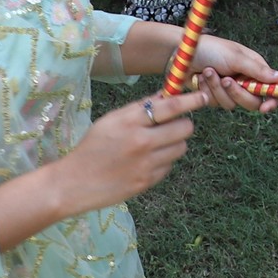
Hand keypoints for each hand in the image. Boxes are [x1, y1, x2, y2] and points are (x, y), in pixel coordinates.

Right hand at [52, 88, 211, 216]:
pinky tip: (145, 162)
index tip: (203, 96)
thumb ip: (140, 108)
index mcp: (130, 121)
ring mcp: (146, 165)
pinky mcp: (147, 182)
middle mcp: (141, 142)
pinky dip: (163, 162)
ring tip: (156, 144)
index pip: (171, 106)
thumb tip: (168, 94)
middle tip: (172, 125)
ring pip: (180, 148)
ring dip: (174, 143)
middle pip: (184, 128)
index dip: (192, 100)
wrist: (73, 183)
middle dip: (183, 124)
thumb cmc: (93, 147)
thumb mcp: (112, 120)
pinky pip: (169, 166)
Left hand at [182, 35, 277, 112]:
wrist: (181, 53)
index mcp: (254, 69)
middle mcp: (244, 81)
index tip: (266, 107)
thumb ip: (257, 71)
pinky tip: (200, 77)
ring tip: (208, 71)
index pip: (271, 89)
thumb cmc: (211, 49)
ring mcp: (229, 90)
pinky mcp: (214, 96)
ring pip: (231, 104)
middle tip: (226, 81)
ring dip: (217, 89)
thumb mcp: (236, 57)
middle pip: (251, 102)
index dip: (272, 100)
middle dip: (237, 93)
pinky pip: (215, 103)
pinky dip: (207, 91)